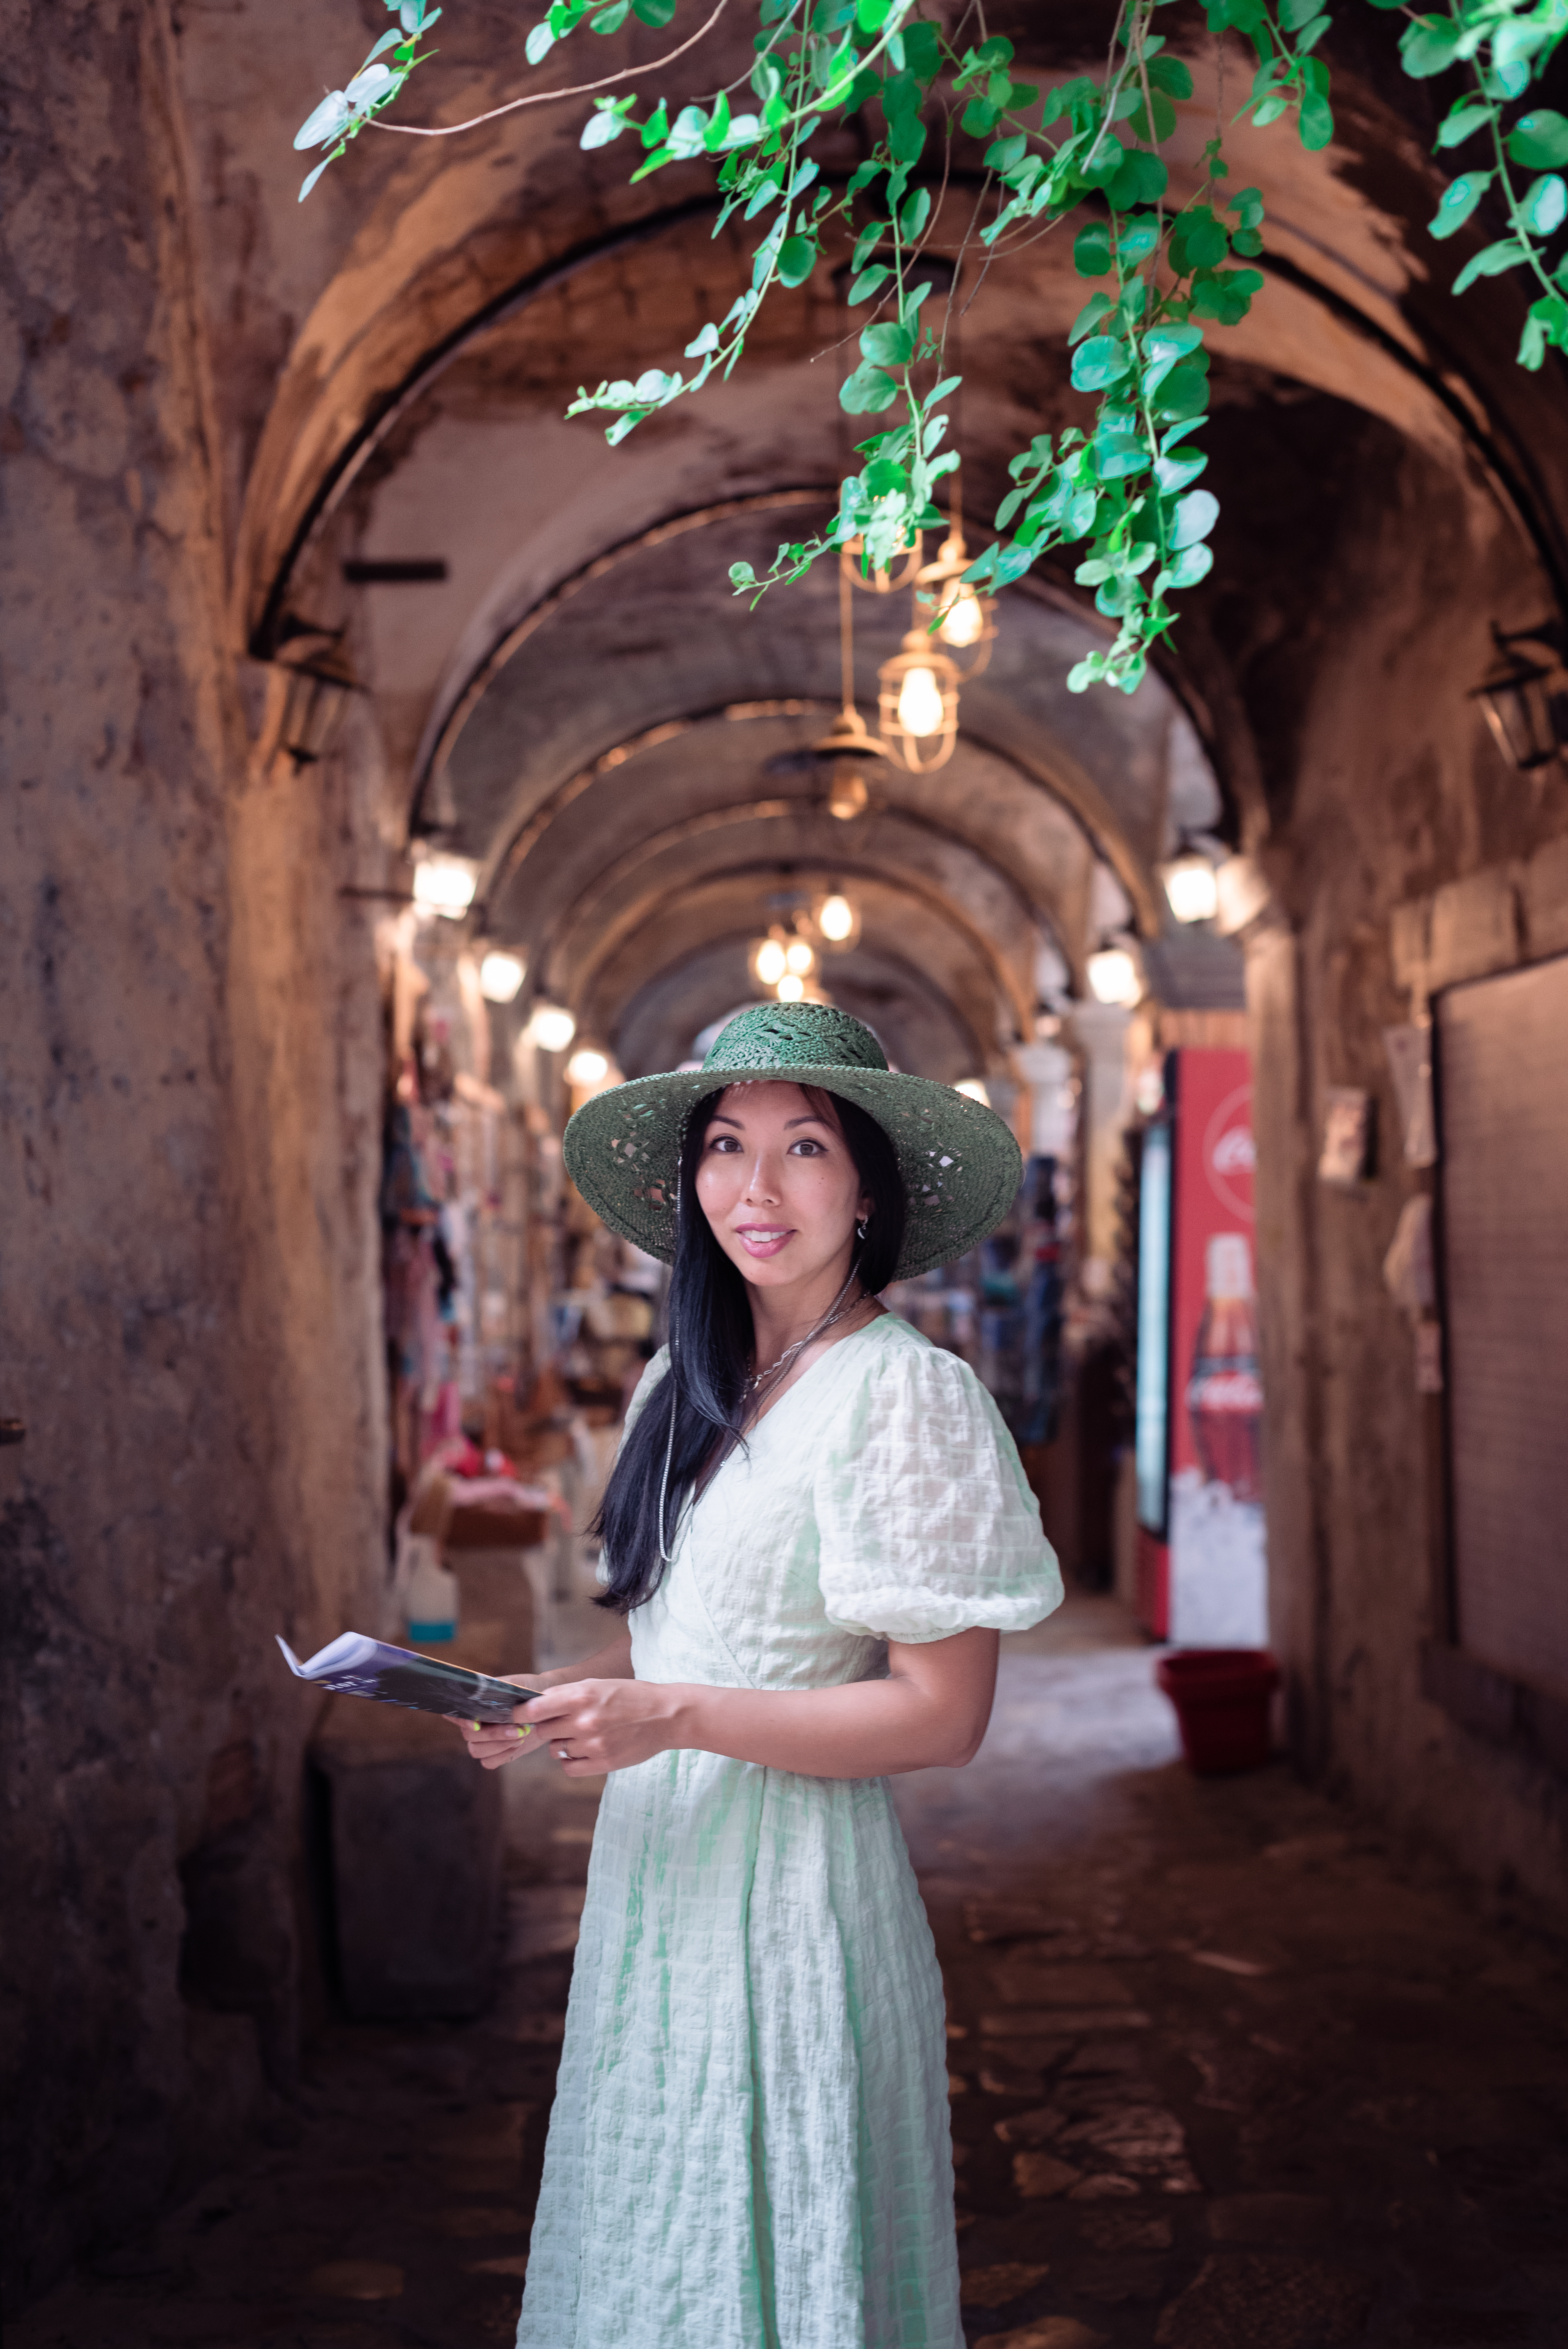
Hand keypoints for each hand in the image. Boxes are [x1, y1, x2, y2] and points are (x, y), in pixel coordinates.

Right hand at [453, 1674, 547, 1770]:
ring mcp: (484, 1740)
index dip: (461, 1720)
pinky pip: (488, 1762)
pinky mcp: (496, 1753)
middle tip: (519, 1729)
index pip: (454, 1713)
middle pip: (469, 1736)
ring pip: (476, 1751)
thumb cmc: (529, 1691)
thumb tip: (484, 1692)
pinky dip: (502, 1755)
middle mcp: (475, 1724)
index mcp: (475, 1705)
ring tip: (521, 1735)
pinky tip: (517, 1745)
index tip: (477, 1724)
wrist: (547, 1706)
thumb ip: (497, 1688)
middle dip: (494, 1734)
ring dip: (499, 1745)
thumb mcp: (516, 1684)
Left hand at [526, 1677, 683, 1777]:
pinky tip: (585, 1750)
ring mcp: (593, 1744)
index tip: (514, 1715)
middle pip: (543, 1731)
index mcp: (581, 1695)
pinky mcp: (602, 1763)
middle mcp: (584, 1720)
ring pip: (556, 1749)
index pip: (534, 1709)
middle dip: (547, 1727)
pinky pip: (569, 1767)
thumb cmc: (630, 1696)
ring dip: (563, 1743)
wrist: (666, 1716)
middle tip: (562, 1722)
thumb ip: (566, 1696)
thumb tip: (533, 1708)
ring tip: (585, 1734)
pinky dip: (572, 1760)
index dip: (519, 1713)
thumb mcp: (597, 1685)